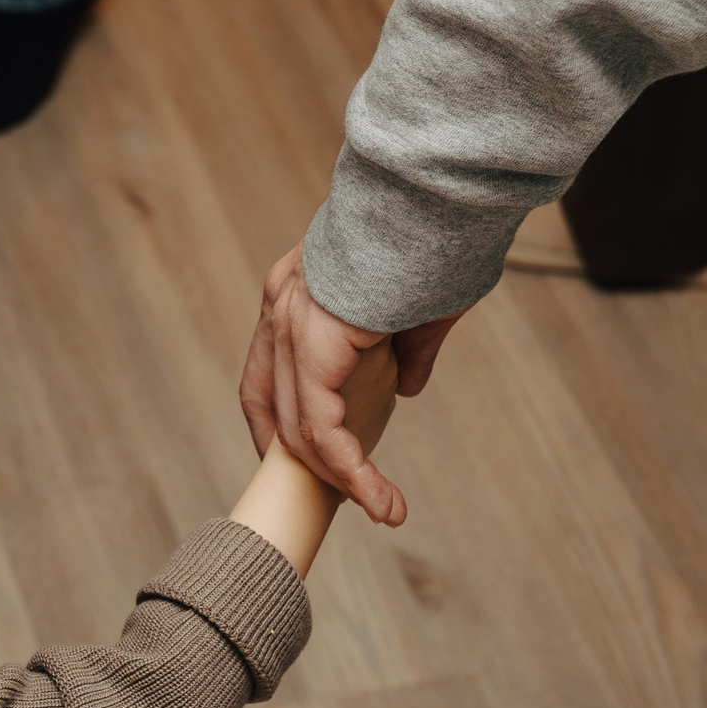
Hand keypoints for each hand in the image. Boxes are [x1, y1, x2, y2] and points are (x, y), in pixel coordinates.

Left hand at [238, 242, 466, 527]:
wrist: (442, 197)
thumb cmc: (438, 238)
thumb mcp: (417, 308)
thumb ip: (405, 351)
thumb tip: (406, 389)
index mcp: (295, 289)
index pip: (264, 370)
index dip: (277, 422)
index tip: (300, 459)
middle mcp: (281, 303)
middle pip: (267, 403)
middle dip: (298, 461)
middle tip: (337, 500)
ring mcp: (290, 323)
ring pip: (300, 427)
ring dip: (343, 481)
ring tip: (386, 510)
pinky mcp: (314, 344)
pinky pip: (323, 427)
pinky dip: (353, 472)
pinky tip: (382, 500)